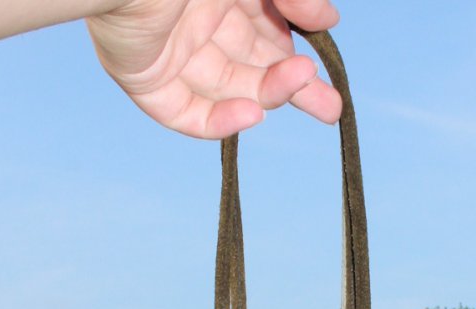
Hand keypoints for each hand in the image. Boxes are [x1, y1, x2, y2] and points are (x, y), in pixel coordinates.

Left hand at [87, 0, 341, 138]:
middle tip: (330, 109)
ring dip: (268, 93)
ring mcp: (170, 51)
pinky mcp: (145, 80)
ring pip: (226, 87)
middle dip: (293, 85)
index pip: (265, 25)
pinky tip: (252, 114)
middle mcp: (195, 19)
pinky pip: (184, 113)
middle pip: (251, 63)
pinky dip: (219, 122)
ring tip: (303, 88)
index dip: (297, 42)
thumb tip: (328, 20)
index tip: (325, 57)